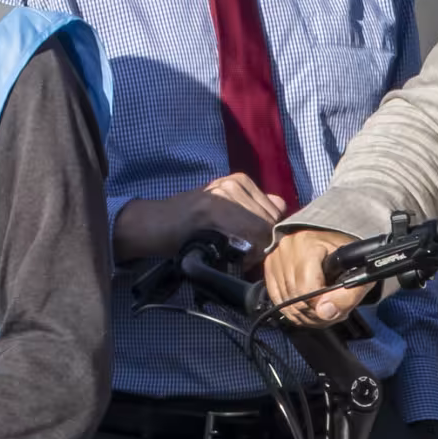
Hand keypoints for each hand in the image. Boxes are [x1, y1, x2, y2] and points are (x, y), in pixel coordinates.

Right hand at [113, 174, 285, 264]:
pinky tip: (229, 255)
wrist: (155, 223)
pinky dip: (243, 252)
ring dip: (255, 250)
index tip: (256, 249)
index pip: (277, 211)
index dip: (270, 236)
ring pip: (261, 230)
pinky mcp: (212, 210)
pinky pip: (244, 236)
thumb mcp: (225, 207)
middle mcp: (235, 184)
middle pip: (271, 221)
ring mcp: (223, 195)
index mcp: (241, 181)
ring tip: (238, 256)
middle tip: (247, 257)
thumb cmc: (190, 221)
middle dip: (265, 244)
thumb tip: (282, 212)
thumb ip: (253, 209)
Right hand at [262, 223, 369, 325]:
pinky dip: (294, 311)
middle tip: (333, 312)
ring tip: (324, 309)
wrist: (333, 244)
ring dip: (306, 315)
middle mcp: (287, 248)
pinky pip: (277, 301)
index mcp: (308, 244)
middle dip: (316, 314)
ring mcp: (275, 258)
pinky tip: (309, 308)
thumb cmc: (347, 256)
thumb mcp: (358, 273)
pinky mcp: (270, 269)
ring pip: (286, 304)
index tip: (336, 309)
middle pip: (295, 298)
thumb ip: (347, 295)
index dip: (322, 306)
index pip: (307, 288)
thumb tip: (325, 312)